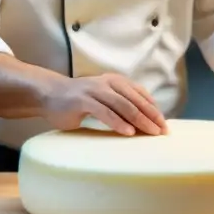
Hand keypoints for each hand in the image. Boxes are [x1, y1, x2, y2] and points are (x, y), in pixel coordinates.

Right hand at [41, 73, 167, 135]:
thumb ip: (120, 105)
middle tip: (162, 131)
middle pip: (136, 100)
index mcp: (116, 81)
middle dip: (151, 116)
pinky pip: (105, 112)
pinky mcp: (83, 101)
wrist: (49, 94)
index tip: (164, 125)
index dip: (154, 110)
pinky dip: (118, 122)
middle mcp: (108, 83)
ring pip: (123, 105)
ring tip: (151, 133)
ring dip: (140, 120)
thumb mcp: (104, 98)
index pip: (141, 95)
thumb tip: (143, 122)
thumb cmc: (79, 100)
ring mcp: (96, 90)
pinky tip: (128, 132)